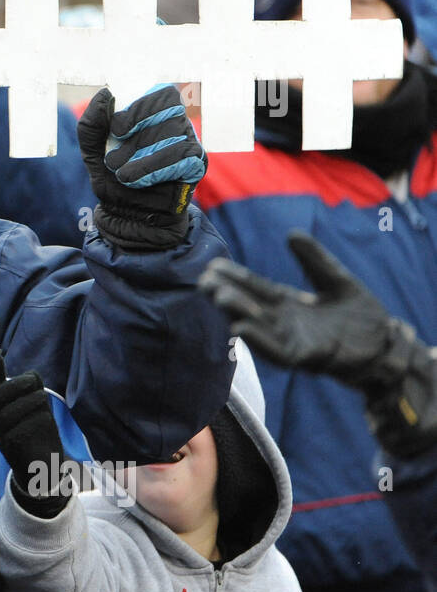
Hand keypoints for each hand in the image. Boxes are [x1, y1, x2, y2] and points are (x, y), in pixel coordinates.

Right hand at [0, 351, 68, 514]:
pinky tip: (46, 417)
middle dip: (13, 385)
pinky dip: (35, 419)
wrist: (42, 470)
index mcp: (0, 412)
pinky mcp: (13, 449)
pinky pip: (21, 429)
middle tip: (32, 381)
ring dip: (28, 401)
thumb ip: (32, 392)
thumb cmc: (38, 436)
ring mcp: (2, 436)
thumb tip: (32, 373)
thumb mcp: (36, 411)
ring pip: (10, 413)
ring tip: (42, 396)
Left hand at [76, 86, 206, 250]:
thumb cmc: (114, 179)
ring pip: (173, 133)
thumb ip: (92, 125)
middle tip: (114, 159)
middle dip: (138, 133)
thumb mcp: (93, 153)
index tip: (117, 130)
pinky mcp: (196, 165)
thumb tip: (105, 93)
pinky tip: (136, 180)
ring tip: (122, 175)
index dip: (140, 106)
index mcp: (154, 114)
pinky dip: (154, 167)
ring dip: (141, 155)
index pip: (162, 93)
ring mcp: (189, 143)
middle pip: (169, 110)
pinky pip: (183, 156)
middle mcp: (176, 124)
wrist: (127, 216)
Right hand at [200, 231, 436, 455]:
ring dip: (237, 314)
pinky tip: (242, 327)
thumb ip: (315, 260)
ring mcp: (293, 341)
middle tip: (205, 280)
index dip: (235, 277)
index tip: (213, 265)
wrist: (386, 347)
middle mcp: (283, 323)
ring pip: (258, 327)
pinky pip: (278, 351)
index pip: (255, 288)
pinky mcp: (307, 358)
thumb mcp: (336, 280)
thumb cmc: (359, 316)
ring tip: (219, 297)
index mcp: (287, 304)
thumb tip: (292, 234)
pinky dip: (259, 341)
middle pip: (249, 306)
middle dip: (226, 294)